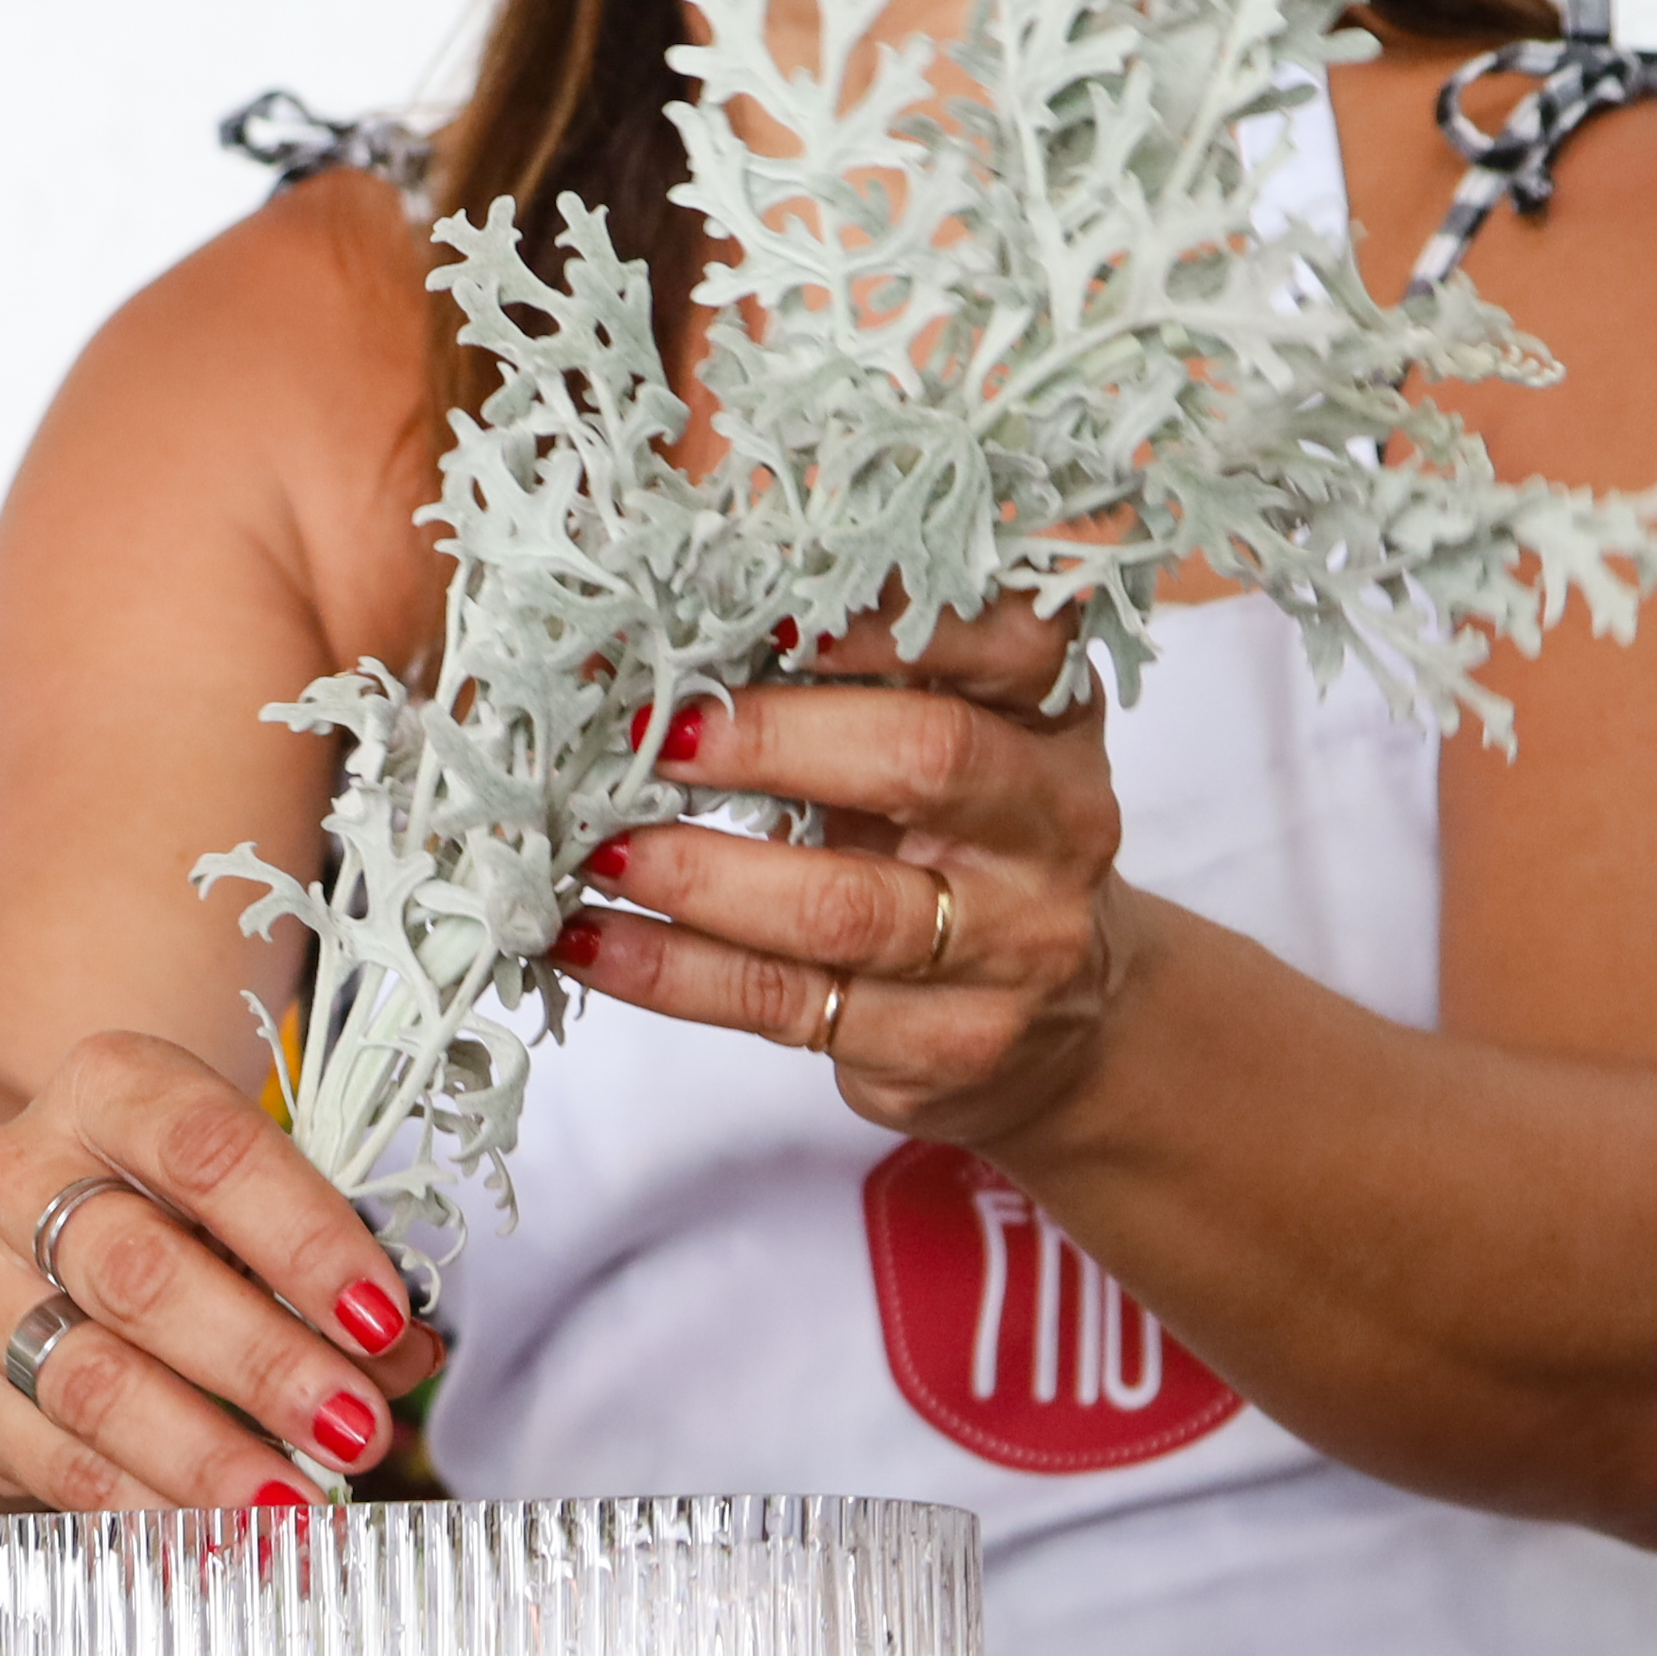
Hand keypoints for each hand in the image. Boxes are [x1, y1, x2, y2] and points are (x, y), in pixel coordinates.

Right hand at [0, 1029, 441, 1511]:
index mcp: (109, 1090)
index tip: (382, 1317)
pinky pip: (56, 1461)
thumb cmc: (168, 1203)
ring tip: (298, 1504)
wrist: (9, 1224)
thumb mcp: (249, 1192)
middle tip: (356, 1430)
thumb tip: (404, 1354)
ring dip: (208, 1455)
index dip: (303, 1237)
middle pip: (142, 1276)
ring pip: (93, 1381)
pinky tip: (220, 1536)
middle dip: (262, 1364)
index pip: (207, 1151)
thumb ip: (330, 1263)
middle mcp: (19, 1176)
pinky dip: (147, 1507)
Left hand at [550, 605, 1134, 1144]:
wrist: (1069, 1022)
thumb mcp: (966, 738)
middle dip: (772, 740)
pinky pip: (780, 1002)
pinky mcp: (940, 1047)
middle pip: (926, 760)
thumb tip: (684, 612)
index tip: (766, 609)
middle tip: (658, 730)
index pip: (1006, 637)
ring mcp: (1007, 949)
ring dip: (698, 873)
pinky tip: (587, 940)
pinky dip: (668, 970)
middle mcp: (1053, 826)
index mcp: (1054, 718)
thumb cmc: (976, 842)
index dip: (887, 614)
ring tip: (599, 847)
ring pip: (841, 908)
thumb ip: (871, 676)